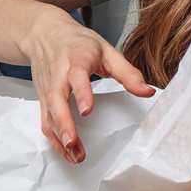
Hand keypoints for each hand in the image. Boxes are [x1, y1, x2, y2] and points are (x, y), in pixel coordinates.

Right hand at [20, 6, 154, 163]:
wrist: (42, 34)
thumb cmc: (76, 42)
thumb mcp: (106, 50)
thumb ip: (127, 72)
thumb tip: (148, 92)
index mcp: (75, 60)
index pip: (77, 77)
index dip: (81, 94)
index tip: (86, 111)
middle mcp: (58, 76)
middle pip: (56, 101)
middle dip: (64, 124)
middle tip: (73, 144)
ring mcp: (47, 89)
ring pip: (49, 116)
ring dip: (60, 137)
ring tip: (76, 156)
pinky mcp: (42, 100)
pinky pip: (45, 122)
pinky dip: (54, 140)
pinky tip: (67, 152)